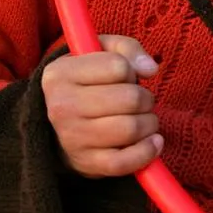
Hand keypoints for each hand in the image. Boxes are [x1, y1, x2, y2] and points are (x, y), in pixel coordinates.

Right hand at [42, 34, 161, 177]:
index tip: (124, 78)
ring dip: (150, 123)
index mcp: (60, 74)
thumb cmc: (89, 84)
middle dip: (146, 98)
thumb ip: (128, 49)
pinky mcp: (87, 163)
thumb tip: (150, 69)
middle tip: (139, 101)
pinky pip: (125, 162)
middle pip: (130, 98)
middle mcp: (61, 106)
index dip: (131, 70)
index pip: (118, 66)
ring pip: (131, 128)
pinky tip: (153, 142)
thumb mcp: (101, 53)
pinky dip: (147, 151)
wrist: (60, 126)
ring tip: (143, 119)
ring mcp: (72, 138)